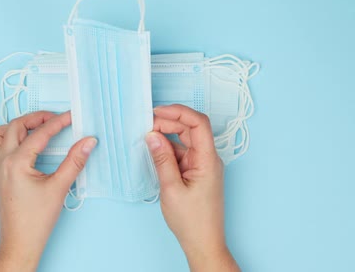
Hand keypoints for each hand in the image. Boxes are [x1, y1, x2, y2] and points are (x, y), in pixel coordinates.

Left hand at [0, 111, 96, 271]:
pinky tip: (20, 146)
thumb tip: (88, 142)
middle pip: (15, 126)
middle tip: (55, 119)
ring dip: (14, 127)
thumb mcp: (59, 187)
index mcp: (16, 162)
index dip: (58, 122)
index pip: (39, 133)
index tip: (71, 117)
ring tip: (33, 130)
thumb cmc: (36, 220)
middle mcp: (1, 162)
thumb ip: (75, 161)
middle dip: (36, 118)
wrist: (20, 243)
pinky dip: (4, 140)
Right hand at [146, 104, 239, 271]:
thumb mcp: (171, 188)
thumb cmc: (192, 221)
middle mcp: (208, 159)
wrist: (203, 243)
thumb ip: (162, 159)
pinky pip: (182, 153)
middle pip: (191, 129)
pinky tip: (154, 151)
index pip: (198, 124)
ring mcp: (203, 165)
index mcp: (208, 160)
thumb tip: (152, 135)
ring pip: (185, 140)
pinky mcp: (196, 172)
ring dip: (167, 136)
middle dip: (169, 122)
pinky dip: (168, 149)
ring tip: (146, 137)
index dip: (179, 112)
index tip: (157, 112)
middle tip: (146, 124)